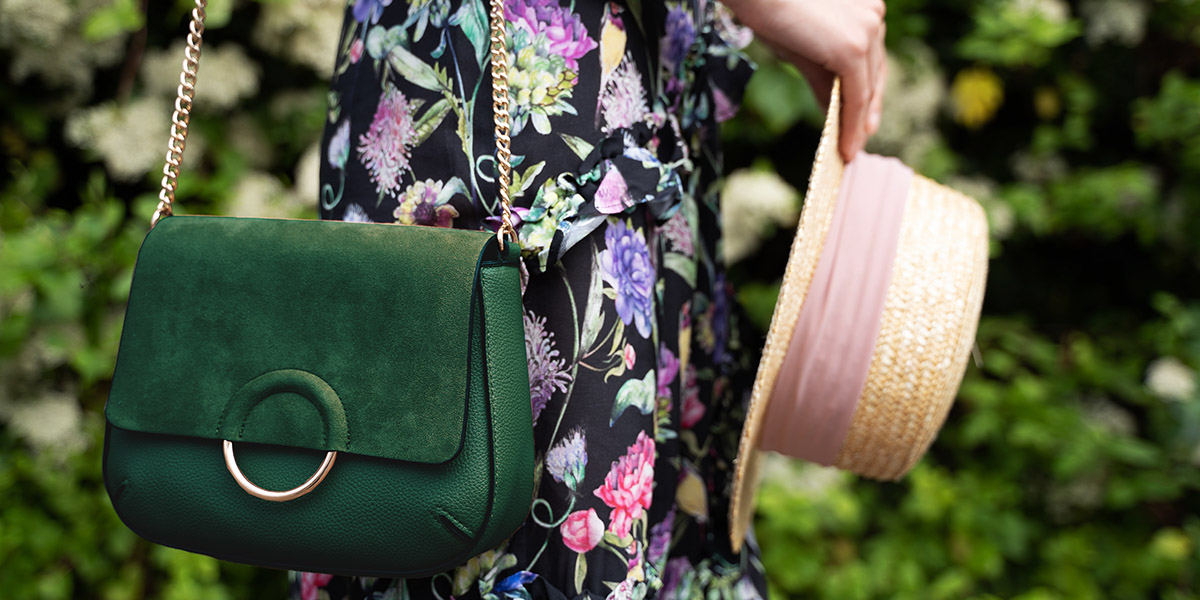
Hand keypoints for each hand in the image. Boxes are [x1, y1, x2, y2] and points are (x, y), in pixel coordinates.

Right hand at [722, 0, 887, 161]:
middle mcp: (874, 15)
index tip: (866, 119)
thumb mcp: (802, 49)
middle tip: (859, 139)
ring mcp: (866, 32)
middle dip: (867, 110)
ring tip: (849, 149)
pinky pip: (857, 96)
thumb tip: (834, 112)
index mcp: (866, 7)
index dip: (869, 91)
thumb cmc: (770, 10)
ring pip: (866, 88)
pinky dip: (852, 125)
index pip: (873, 57)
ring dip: (858, 124)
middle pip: (876, 73)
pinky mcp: (852, 49)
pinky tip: (846, 146)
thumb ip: (824, 78)